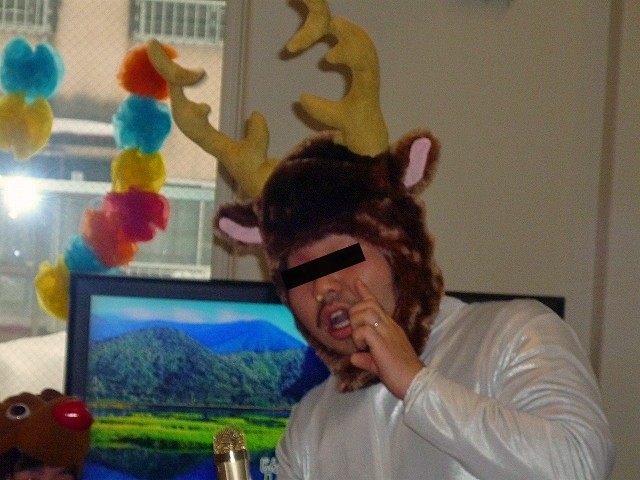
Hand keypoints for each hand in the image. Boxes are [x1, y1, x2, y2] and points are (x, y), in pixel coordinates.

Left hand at [349, 279, 424, 398]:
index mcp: (391, 328)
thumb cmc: (400, 375)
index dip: (365, 293)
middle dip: (355, 314)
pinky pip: (364, 331)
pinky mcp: (382, 342)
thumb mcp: (379, 365)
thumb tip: (354, 358)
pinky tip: (363, 349)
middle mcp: (390, 327)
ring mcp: (387, 333)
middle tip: (355, 331)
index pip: (377, 305)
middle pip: (368, 304)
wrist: (416, 383)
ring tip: (360, 341)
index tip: (357, 282)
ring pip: (365, 312)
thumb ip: (367, 359)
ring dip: (356, 324)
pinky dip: (358, 338)